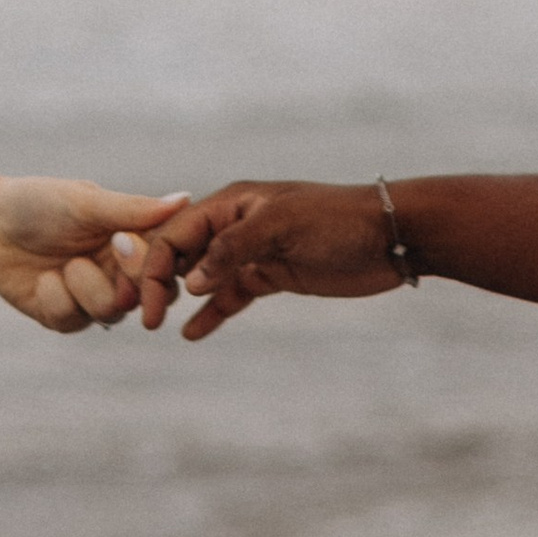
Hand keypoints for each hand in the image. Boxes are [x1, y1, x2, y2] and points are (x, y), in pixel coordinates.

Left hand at [0, 181, 189, 332]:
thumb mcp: (85, 202)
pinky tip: (42, 280)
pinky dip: (55, 296)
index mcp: (132, 240)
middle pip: (149, 294)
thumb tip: (185, 198)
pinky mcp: (65, 317)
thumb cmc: (38, 203)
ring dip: (86, 285)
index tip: (125, 241)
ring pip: (113, 311)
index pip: (166, 261)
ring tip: (66, 265)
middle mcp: (119, 272)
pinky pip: (74, 320)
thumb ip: (132, 209)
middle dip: (128, 278)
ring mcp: (93, 297)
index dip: (154, 261)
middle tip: (110, 248)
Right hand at [116, 180, 400, 340]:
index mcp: (232, 203)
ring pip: (204, 277)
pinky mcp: (273, 274)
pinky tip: (193, 333)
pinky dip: (212, 312)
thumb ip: (232, 249)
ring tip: (159, 324)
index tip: (148, 301)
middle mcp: (236, 225)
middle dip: (160, 282)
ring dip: (181, 298)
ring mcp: (254, 251)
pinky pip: (233, 294)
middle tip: (147, 318)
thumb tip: (190, 281)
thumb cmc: (337, 220)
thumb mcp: (281, 226)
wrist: (390, 236)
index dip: (155, 264)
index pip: (176, 232)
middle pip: (183, 253)